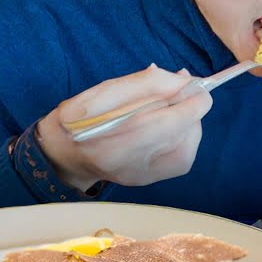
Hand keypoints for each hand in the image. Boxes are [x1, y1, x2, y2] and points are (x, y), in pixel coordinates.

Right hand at [36, 65, 212, 189]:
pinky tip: (172, 126)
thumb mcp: (106, 90)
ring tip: (173, 107)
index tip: (195, 84)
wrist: (66, 153)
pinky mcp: (151, 181)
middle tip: (185, 90)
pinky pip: (183, 158)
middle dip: (191, 108)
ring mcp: (143, 177)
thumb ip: (148, 83)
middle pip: (180, 133)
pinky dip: (185, 137)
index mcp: (111, 141)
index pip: (165, 122)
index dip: (189, 101)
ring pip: (187, 146)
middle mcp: (130, 166)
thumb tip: (185, 80)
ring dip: (188, 122)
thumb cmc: (82, 117)